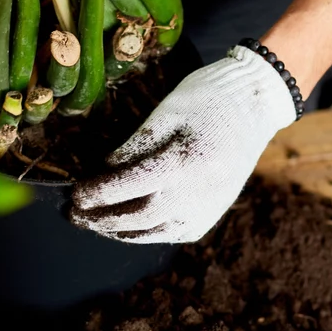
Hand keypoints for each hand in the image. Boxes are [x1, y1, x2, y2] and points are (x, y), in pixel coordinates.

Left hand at [70, 46, 298, 243]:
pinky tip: (128, 225)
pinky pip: (174, 233)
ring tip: (95, 222)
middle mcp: (199, 192)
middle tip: (74, 214)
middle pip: (138, 217)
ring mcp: (209, 207)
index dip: (98, 192)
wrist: (257, 104)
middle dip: (101, 218)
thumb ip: (134, 145)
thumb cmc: (208, 97)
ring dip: (120, 230)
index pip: (129, 185)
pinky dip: (147, 233)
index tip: (75, 193)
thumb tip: (103, 171)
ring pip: (154, 232)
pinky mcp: (214, 213)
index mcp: (186, 161)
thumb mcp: (166, 111)